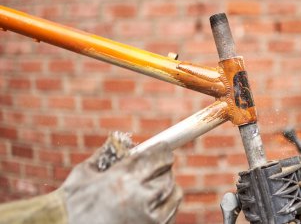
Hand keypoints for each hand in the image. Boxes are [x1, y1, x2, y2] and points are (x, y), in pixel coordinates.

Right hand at [61, 132, 181, 223]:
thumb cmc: (71, 204)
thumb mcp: (85, 173)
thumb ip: (106, 154)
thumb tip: (121, 140)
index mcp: (123, 177)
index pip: (159, 156)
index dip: (162, 151)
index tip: (162, 150)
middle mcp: (140, 197)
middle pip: (168, 175)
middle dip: (162, 170)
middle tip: (153, 170)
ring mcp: (148, 219)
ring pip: (174, 195)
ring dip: (165, 188)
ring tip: (150, 189)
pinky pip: (170, 214)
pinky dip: (164, 206)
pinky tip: (149, 205)